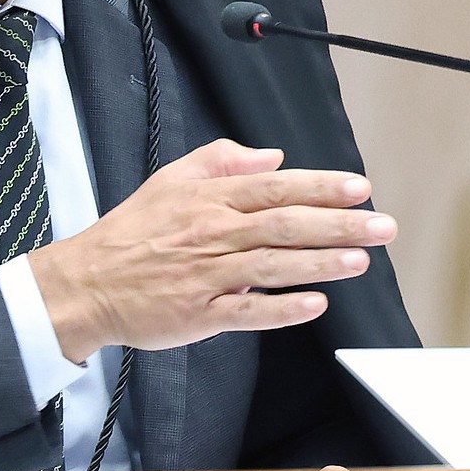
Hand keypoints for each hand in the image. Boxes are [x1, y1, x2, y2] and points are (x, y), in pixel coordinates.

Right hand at [27, 139, 396, 362]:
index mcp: (209, 199)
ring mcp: (208, 275)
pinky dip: (283, 309)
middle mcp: (214, 233)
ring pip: (274, 265)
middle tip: (382, 225)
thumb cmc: (131, 233)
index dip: (320, 187)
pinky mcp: (201, 313)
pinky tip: (315, 305)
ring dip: (321, 262)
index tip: (359, 188)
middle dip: (338, 224)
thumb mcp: (171, 179)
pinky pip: (248, 310)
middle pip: (285, 224)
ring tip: (362, 260)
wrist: (87, 283)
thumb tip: (272, 157)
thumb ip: (221, 160)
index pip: (275, 188)